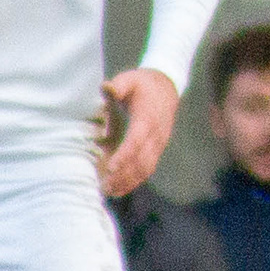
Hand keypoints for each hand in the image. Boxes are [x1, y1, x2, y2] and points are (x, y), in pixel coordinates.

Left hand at [95, 67, 178, 196]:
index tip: (110, 168)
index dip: (124, 156)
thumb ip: (118, 85)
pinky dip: (134, 181)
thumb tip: (106, 87)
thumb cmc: (142, 84)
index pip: (136, 141)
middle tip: (104, 186)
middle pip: (141, 160)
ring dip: (128, 182)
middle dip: (123, 175)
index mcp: (147, 118)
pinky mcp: (157, 149)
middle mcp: (156, 134)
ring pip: (146, 168)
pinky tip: (119, 189)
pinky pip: (148, 169)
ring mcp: (159, 144)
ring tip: (109, 191)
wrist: (166, 88)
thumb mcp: (130, 79)